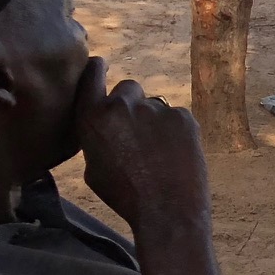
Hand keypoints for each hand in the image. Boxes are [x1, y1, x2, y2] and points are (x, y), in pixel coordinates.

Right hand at [75, 58, 211, 232]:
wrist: (166, 210)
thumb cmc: (125, 196)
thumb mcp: (92, 167)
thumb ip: (96, 136)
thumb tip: (105, 122)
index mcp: (92, 116)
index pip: (91, 75)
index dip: (97, 69)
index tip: (100, 65)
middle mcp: (122, 105)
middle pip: (128, 89)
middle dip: (131, 105)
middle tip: (138, 133)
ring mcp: (155, 108)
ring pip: (155, 104)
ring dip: (155, 120)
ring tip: (158, 152)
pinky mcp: (183, 115)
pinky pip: (177, 116)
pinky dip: (177, 130)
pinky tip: (176, 155)